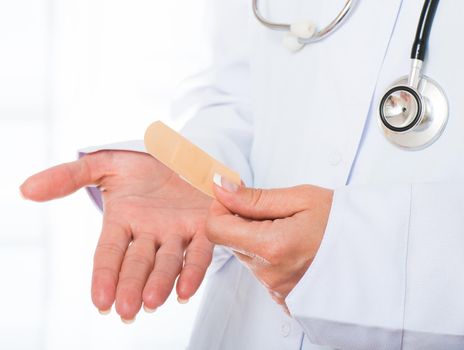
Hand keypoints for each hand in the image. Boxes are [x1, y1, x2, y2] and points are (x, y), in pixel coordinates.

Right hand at [20, 151, 212, 321]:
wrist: (182, 154)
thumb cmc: (142, 165)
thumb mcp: (104, 165)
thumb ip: (69, 177)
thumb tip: (25, 189)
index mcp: (123, 222)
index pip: (109, 254)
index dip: (104, 276)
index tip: (101, 301)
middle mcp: (149, 234)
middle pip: (138, 264)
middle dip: (131, 286)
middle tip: (126, 311)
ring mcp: (176, 233)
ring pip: (168, 262)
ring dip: (160, 283)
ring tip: (152, 302)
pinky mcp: (203, 228)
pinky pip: (199, 252)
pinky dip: (193, 271)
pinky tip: (186, 291)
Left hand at [206, 176, 332, 309]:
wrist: (375, 252)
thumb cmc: (343, 221)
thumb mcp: (300, 198)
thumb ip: (254, 197)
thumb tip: (220, 187)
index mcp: (272, 246)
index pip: (215, 229)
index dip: (221, 208)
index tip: (238, 197)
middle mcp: (270, 274)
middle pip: (232, 242)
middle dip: (244, 222)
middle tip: (275, 212)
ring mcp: (277, 289)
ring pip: (247, 256)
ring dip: (258, 238)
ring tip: (291, 230)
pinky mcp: (284, 297)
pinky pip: (262, 271)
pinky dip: (270, 256)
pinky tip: (294, 247)